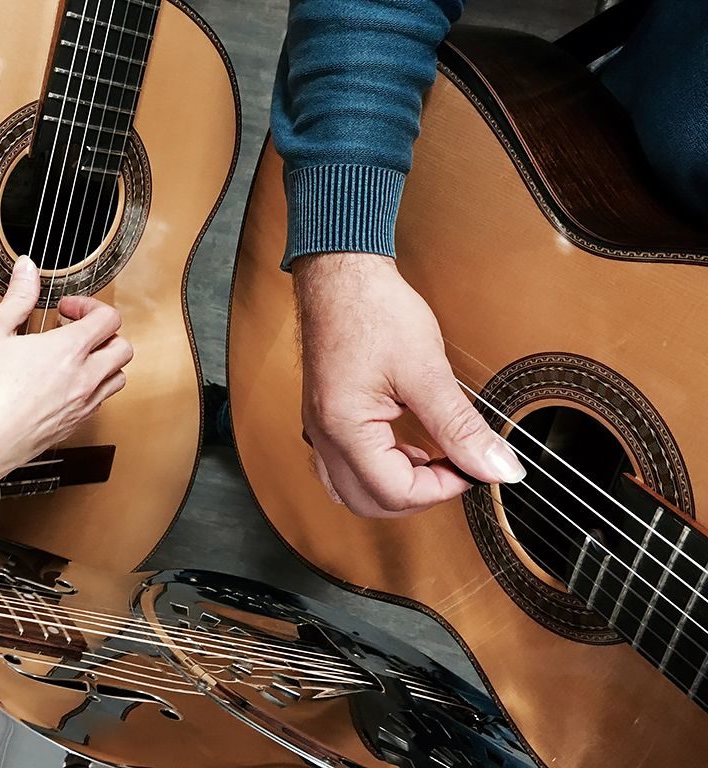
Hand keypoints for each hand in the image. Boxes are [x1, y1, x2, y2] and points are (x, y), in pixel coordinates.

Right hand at [0, 257, 132, 498]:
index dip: (90, 306)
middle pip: (123, 348)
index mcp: (70, 350)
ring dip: (103, 362)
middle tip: (76, 331)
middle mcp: (85, 378)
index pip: (109, 318)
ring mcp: (83, 405)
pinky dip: (93, 388)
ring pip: (118, 378)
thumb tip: (27, 269)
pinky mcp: (74, 426)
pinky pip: (101, 402)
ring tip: (75, 358)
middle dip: (104, 334)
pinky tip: (65, 384)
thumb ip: (17, 297)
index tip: (66, 309)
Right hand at [294, 252, 525, 517]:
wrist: (341, 274)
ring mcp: (318, 428)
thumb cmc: (374, 310)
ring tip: (426, 458)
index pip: (395, 492)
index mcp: (345, 428)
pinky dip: (374, 469)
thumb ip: (462, 427)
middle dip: (418, 495)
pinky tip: (400, 445)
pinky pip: (341, 467)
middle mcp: (324, 435)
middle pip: (369, 503)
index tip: (472, 466)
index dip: (443, 488)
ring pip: (350, 491)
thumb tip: (498, 467)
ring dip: (392, 487)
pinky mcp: (323, 417)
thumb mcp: (427, 371)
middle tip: (453, 467)